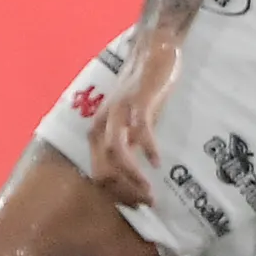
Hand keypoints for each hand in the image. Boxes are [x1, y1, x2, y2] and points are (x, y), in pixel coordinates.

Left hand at [86, 34, 181, 206]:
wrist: (153, 50)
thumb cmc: (144, 88)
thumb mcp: (131, 120)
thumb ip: (130, 141)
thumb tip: (138, 171)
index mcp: (98, 129)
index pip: (97, 171)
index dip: (115, 193)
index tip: (134, 205)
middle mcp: (103, 123)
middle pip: (103, 167)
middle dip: (123, 191)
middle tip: (145, 204)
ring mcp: (119, 112)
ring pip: (116, 153)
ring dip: (132, 177)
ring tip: (149, 193)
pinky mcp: (138, 101)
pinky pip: (140, 130)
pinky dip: (147, 148)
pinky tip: (157, 161)